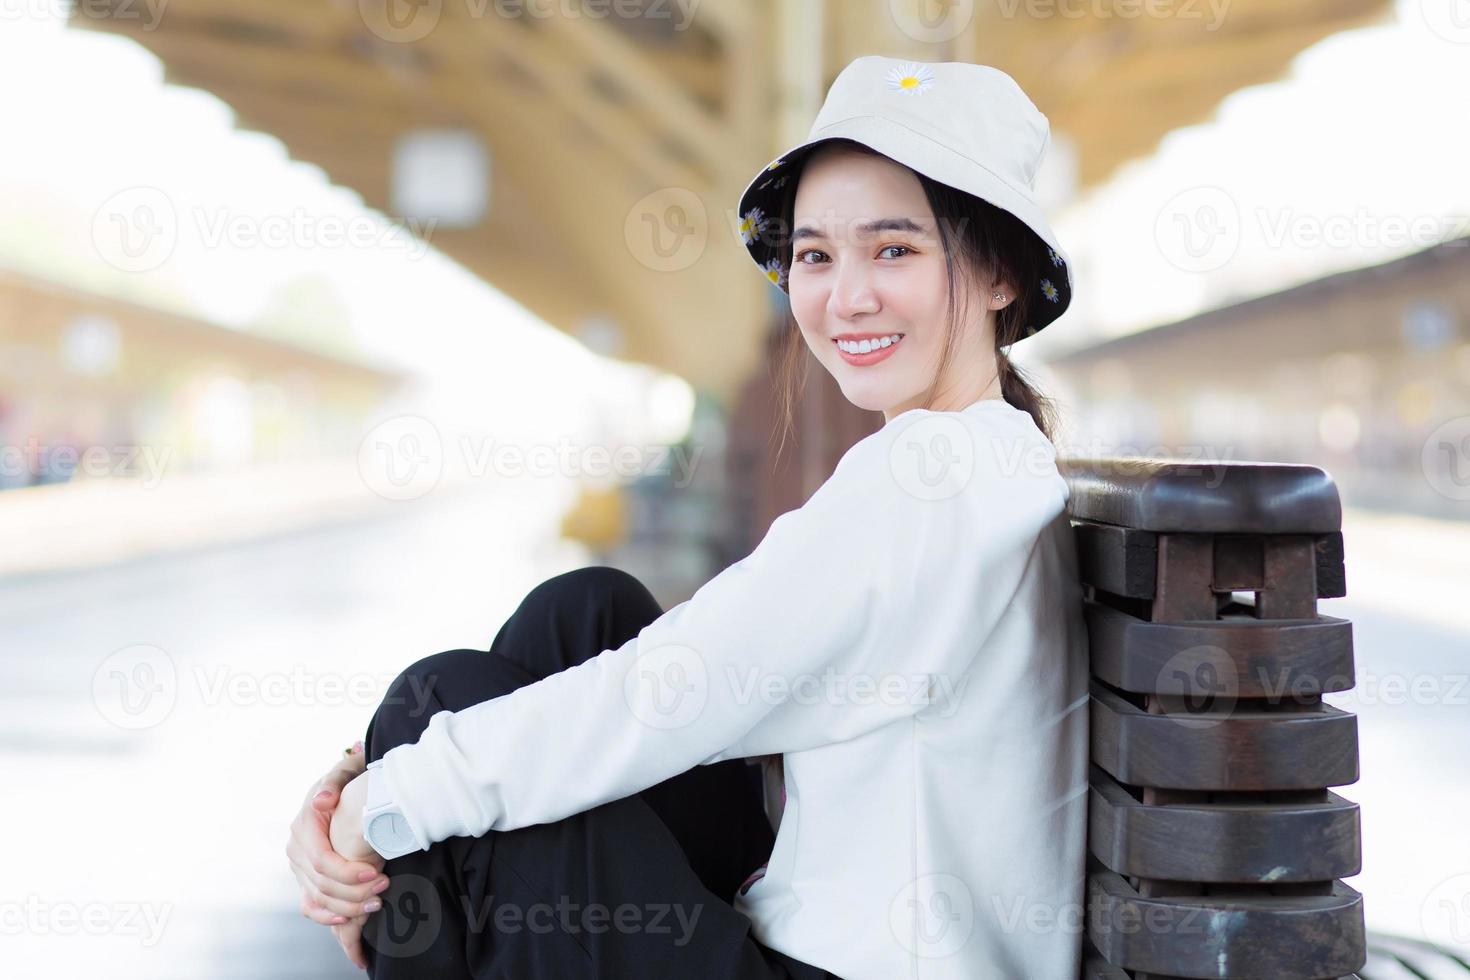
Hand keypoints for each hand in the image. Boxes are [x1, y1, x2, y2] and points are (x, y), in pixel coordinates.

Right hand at [286, 743, 387, 968]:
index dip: (349, 873)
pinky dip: (327, 916)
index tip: (377, 874)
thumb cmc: (351, 780)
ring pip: (318, 898)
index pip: (323, 861)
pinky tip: (348, 921)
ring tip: (377, 903)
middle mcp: (297, 847)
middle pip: (322, 883)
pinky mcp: (304, 878)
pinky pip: (310, 905)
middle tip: (385, 887)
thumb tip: (323, 800)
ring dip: (348, 907)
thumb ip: (336, 780)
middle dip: (355, 892)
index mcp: (305, 824)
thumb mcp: (346, 771)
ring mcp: (299, 866)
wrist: (343, 789)